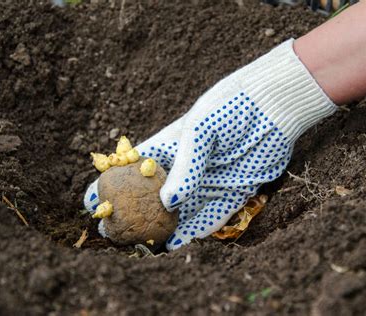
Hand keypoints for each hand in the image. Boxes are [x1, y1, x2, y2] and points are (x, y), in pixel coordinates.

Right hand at [85, 39, 335, 249]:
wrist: (272, 106)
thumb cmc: (230, 108)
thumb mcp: (200, 130)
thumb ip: (185, 165)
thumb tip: (168, 202)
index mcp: (169, 148)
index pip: (132, 170)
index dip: (111, 184)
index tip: (93, 202)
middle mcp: (185, 169)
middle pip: (153, 197)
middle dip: (134, 215)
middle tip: (116, 234)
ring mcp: (207, 182)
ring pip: (180, 212)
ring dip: (163, 229)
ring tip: (144, 246)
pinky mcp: (232, 192)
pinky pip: (211, 217)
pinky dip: (195, 230)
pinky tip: (178, 243)